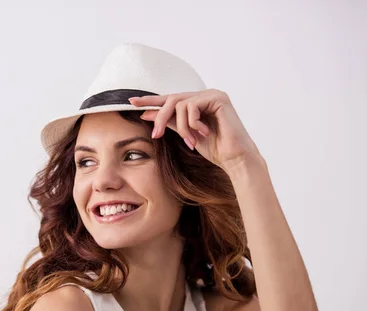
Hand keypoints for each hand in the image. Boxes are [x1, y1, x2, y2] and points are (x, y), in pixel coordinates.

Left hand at [129, 89, 262, 173]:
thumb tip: (145, 114)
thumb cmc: (214, 149)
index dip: (151, 100)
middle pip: (172, 99)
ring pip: (180, 104)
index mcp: (198, 103)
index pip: (170, 99)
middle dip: (160, 117)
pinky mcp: (218, 98)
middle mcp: (205, 95)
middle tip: (156, 135)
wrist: (234, 159)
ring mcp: (212, 95)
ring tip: (190, 141)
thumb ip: (168, 122)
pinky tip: (203, 133)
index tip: (131, 102)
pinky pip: (192, 106)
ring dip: (181, 126)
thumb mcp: (185, 133)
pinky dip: (192, 123)